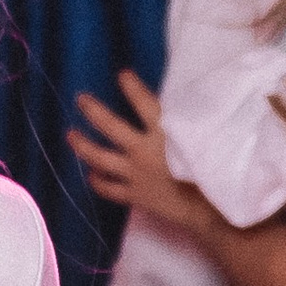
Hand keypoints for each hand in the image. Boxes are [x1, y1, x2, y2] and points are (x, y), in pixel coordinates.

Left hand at [70, 73, 202, 229]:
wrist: (211, 211)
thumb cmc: (215, 170)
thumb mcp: (205, 139)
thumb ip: (188, 124)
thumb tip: (179, 106)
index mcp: (165, 134)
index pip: (144, 103)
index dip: (132, 88)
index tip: (123, 74)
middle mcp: (144, 151)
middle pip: (110, 127)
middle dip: (94, 111)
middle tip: (81, 99)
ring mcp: (135, 175)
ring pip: (100, 157)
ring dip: (83, 145)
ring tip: (70, 135)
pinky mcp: (134, 195)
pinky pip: (109, 188)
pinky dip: (97, 181)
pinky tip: (90, 175)